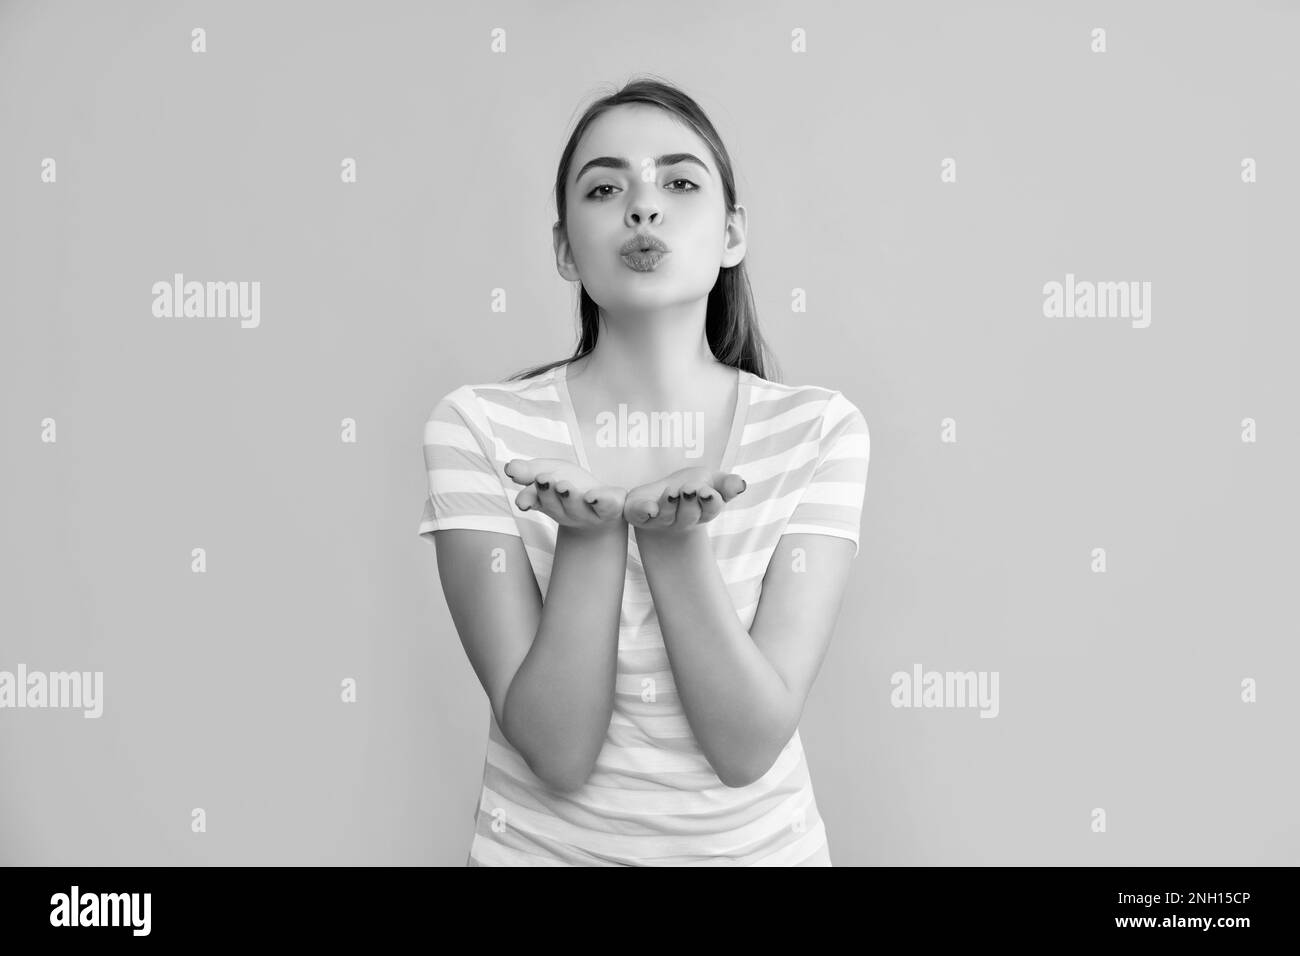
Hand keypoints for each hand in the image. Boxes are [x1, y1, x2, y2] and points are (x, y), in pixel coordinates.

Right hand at [504, 458, 626, 529]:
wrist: (606, 508)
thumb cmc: (574, 487)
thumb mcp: (550, 471)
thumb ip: (529, 470)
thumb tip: (509, 468)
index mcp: (548, 502)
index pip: (533, 501)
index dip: (528, 498)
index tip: (522, 499)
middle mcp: (565, 511)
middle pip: (553, 504)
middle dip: (548, 493)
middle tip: (544, 480)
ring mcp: (587, 514)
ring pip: (576, 507)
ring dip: (569, 496)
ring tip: (563, 486)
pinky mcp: (609, 511)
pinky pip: (605, 508)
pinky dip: (600, 501)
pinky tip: (593, 496)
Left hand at [623, 467, 746, 533]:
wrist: (660, 496)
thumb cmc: (690, 487)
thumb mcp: (712, 481)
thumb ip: (727, 484)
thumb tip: (741, 484)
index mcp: (703, 511)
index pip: (711, 509)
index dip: (709, 501)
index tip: (708, 491)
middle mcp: (682, 519)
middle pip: (689, 515)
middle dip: (689, 502)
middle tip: (689, 489)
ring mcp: (659, 520)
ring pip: (666, 516)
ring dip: (669, 504)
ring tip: (672, 493)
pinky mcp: (638, 515)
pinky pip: (639, 515)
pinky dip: (644, 511)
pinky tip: (648, 508)